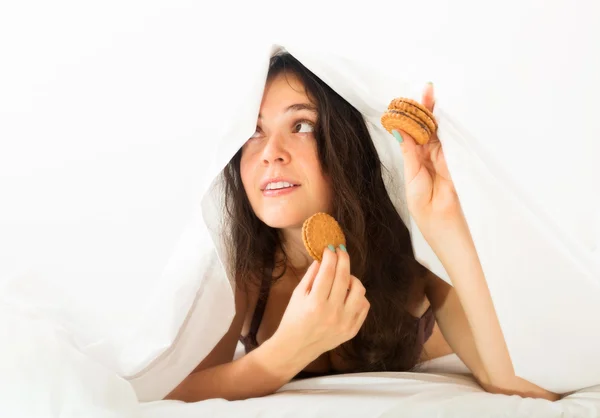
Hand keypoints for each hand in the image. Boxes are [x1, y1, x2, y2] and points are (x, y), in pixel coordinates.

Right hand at [275, 246, 369, 363]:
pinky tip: (348, 293)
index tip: (330, 248)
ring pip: (359, 290)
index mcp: (315, 303)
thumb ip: (310, 276)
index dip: (330, 256)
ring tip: (344, 277)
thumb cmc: (293, 319)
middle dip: (343, 259)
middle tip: (341, 251)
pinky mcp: (352, 330)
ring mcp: (345, 322)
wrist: (296, 347)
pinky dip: (358, 296)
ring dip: (352, 278)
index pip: (328, 272)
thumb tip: (322, 259)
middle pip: (344, 278)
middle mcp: (332, 313)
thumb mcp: (297, 295)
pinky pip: (364, 306)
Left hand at [394, 83, 460, 227]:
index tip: (405, 100)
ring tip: (431, 93)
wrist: (446, 227)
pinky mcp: (459, 159)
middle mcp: (433, 156)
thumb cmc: (426, 210)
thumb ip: (411, 153)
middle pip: (429, 127)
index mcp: (418, 161)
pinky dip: (448, 126)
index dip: (411, 116)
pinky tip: (443, 111)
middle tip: (426, 88)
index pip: (415, 133)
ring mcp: (447, 156)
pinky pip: (453, 139)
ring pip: (441, 130)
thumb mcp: (413, 178)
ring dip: (436, 113)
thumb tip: (399, 131)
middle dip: (426, 107)